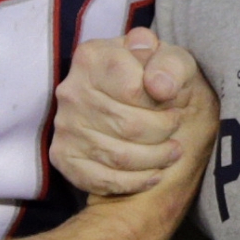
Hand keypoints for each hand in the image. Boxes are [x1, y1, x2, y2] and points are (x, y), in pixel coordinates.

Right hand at [50, 28, 211, 195]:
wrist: (128, 94)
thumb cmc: (152, 74)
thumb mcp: (169, 57)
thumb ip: (170, 64)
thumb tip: (160, 87)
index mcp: (93, 57)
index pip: (133, 90)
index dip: (162, 104)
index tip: (175, 104)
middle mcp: (71, 90)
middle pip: (128, 126)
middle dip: (162, 132)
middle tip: (176, 129)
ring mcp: (64, 126)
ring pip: (119, 157)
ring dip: (155, 159)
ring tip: (172, 151)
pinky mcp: (63, 156)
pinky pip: (102, 180)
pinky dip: (135, 182)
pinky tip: (154, 174)